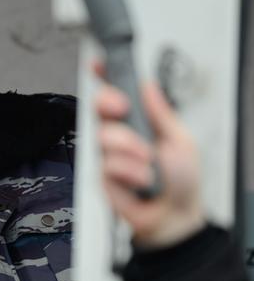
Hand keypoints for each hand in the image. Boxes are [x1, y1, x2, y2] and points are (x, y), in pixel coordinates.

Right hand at [96, 81, 204, 247]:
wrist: (174, 216)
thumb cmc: (182, 181)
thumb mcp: (180, 139)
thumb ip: (161, 113)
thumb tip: (148, 86)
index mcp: (140, 122)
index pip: (118, 94)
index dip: (105, 77)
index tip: (98, 64)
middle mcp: (121, 136)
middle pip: (99, 108)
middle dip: (108, 103)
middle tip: (121, 108)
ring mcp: (110, 156)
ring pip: (104, 137)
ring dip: (129, 149)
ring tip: (147, 163)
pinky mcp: (102, 177)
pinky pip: (108, 165)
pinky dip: (129, 172)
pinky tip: (141, 181)